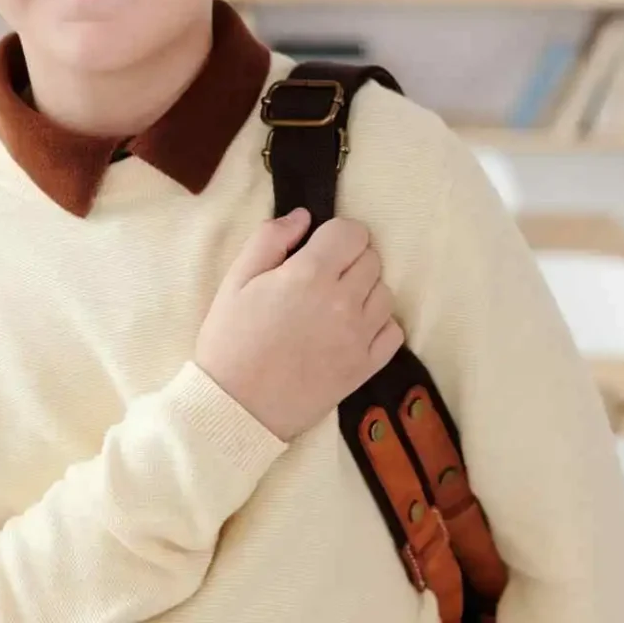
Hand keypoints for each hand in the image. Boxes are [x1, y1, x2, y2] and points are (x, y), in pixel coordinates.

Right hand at [195, 209, 403, 441]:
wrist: (236, 407)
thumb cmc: (230, 339)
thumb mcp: (236, 279)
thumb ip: (269, 238)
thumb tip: (303, 216)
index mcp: (309, 274)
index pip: (352, 232)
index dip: (336, 233)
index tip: (319, 246)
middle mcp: (343, 302)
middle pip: (371, 259)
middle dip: (349, 259)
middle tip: (321, 276)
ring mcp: (359, 337)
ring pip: (385, 292)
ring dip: (364, 290)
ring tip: (334, 303)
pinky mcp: (366, 367)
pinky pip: (393, 330)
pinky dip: (378, 324)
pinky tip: (350, 328)